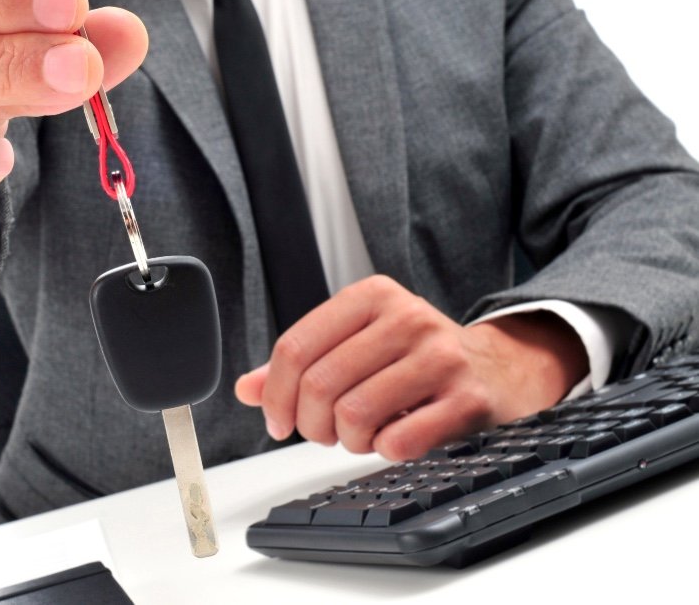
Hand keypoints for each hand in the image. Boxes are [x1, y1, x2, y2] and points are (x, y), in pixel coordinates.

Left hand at [235, 275, 588, 460]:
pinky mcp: (468, 398)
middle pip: (319, 384)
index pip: (295, 348)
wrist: (500, 369)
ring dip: (348, 439)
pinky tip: (393, 439)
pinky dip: (385, 450)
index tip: (279, 421)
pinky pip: (399, 440)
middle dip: (311, 424)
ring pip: (354, 414)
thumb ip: (302, 364)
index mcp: (371, 297)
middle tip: (323, 433)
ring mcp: (441, 356)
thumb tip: (247, 389)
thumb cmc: (416, 359)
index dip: (276, 395)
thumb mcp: (358, 345)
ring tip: (360, 434)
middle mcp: (407, 318)